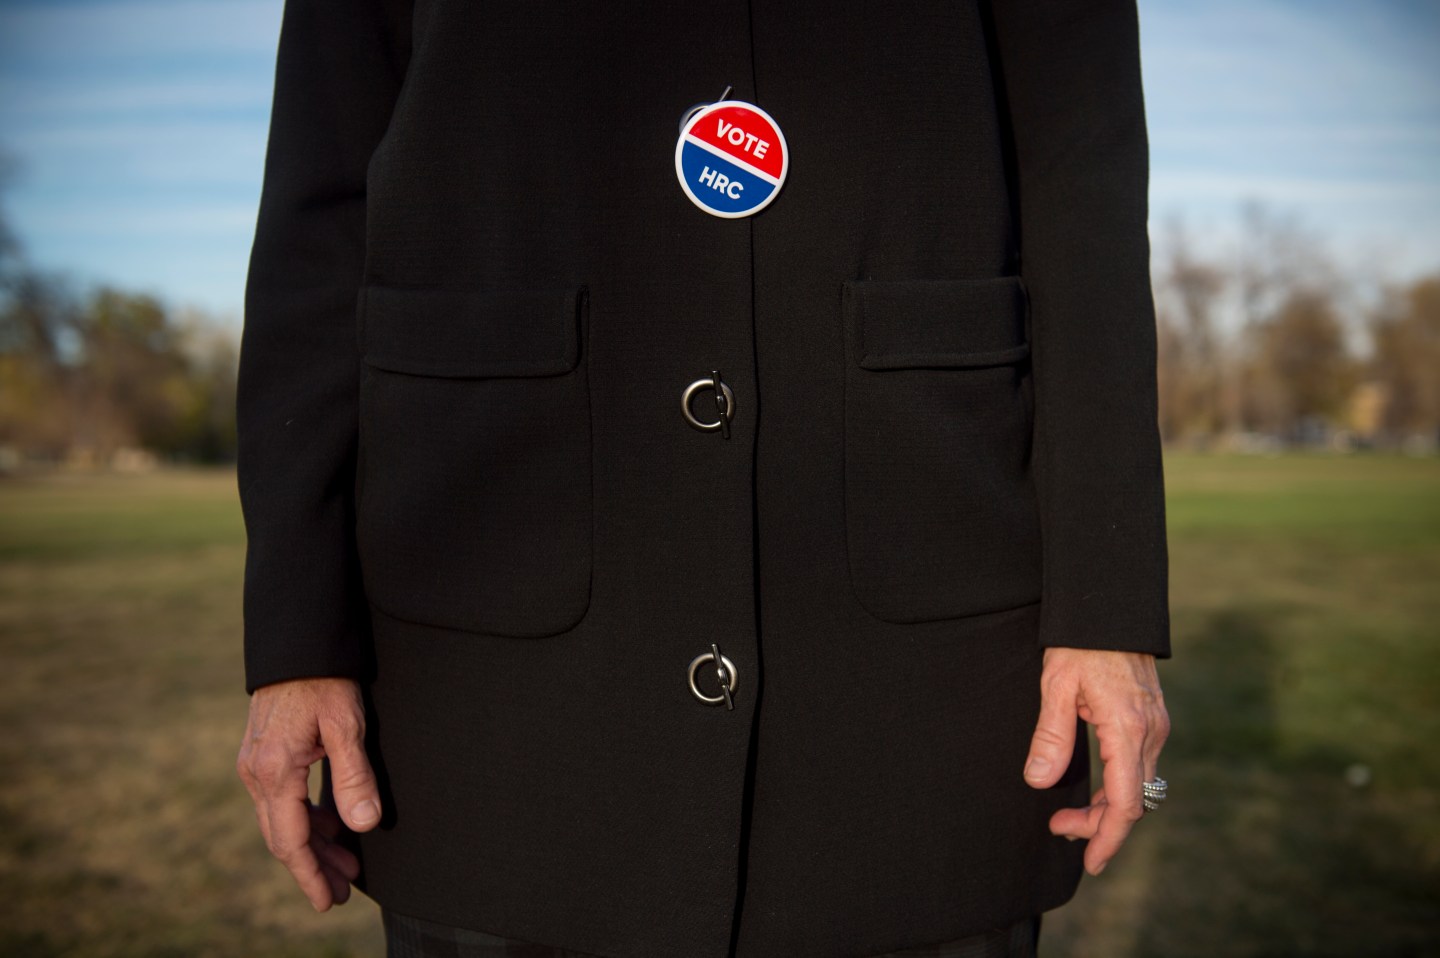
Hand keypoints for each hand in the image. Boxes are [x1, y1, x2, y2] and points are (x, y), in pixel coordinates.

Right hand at [236, 677, 381, 910]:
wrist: (297, 642)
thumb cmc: (324, 679)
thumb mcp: (346, 725)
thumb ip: (353, 776)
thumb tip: (364, 824)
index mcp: (274, 772)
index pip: (291, 840)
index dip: (310, 875)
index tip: (329, 901)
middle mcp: (256, 773)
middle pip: (284, 837)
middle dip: (314, 867)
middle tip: (344, 891)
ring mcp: (256, 764)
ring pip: (282, 820)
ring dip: (314, 844)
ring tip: (348, 864)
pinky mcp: (263, 754)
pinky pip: (282, 799)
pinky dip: (307, 817)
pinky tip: (333, 824)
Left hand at [1022, 648, 1168, 875]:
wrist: (1109, 606)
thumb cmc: (1080, 642)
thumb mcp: (1056, 685)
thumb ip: (1050, 736)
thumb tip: (1039, 782)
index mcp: (1128, 729)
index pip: (1127, 802)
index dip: (1108, 836)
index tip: (1091, 861)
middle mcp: (1150, 732)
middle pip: (1135, 801)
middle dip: (1101, 825)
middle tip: (1060, 828)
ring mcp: (1156, 725)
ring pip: (1139, 785)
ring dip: (1109, 807)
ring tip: (1068, 816)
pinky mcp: (1151, 719)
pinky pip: (1140, 766)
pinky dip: (1119, 786)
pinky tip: (1096, 789)